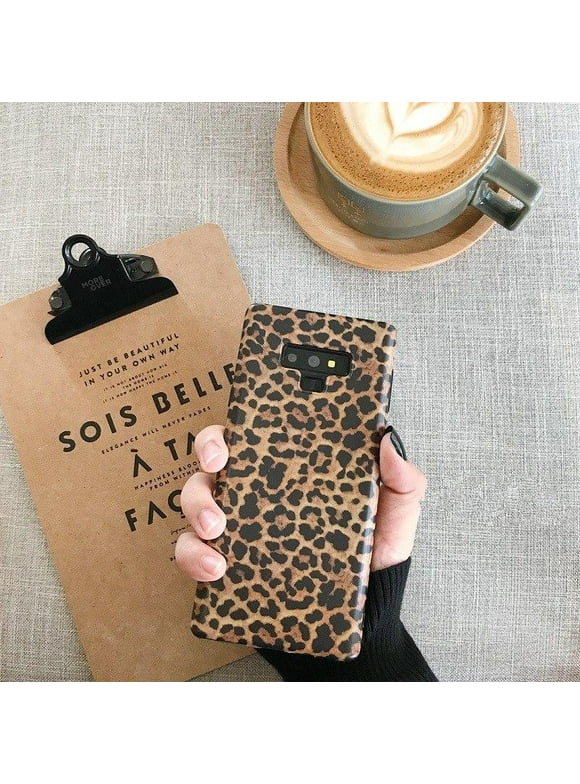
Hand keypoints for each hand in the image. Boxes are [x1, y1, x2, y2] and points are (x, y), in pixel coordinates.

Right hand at [175, 425, 425, 580]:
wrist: (365, 612)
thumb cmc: (374, 551)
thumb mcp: (395, 512)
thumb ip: (401, 477)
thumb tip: (387, 438)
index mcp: (293, 467)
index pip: (254, 432)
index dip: (233, 424)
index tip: (230, 434)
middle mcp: (259, 490)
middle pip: (215, 456)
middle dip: (207, 453)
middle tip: (218, 467)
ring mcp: (240, 526)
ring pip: (197, 499)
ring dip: (197, 507)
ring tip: (218, 528)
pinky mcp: (229, 564)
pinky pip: (193, 552)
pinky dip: (194, 556)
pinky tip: (215, 567)